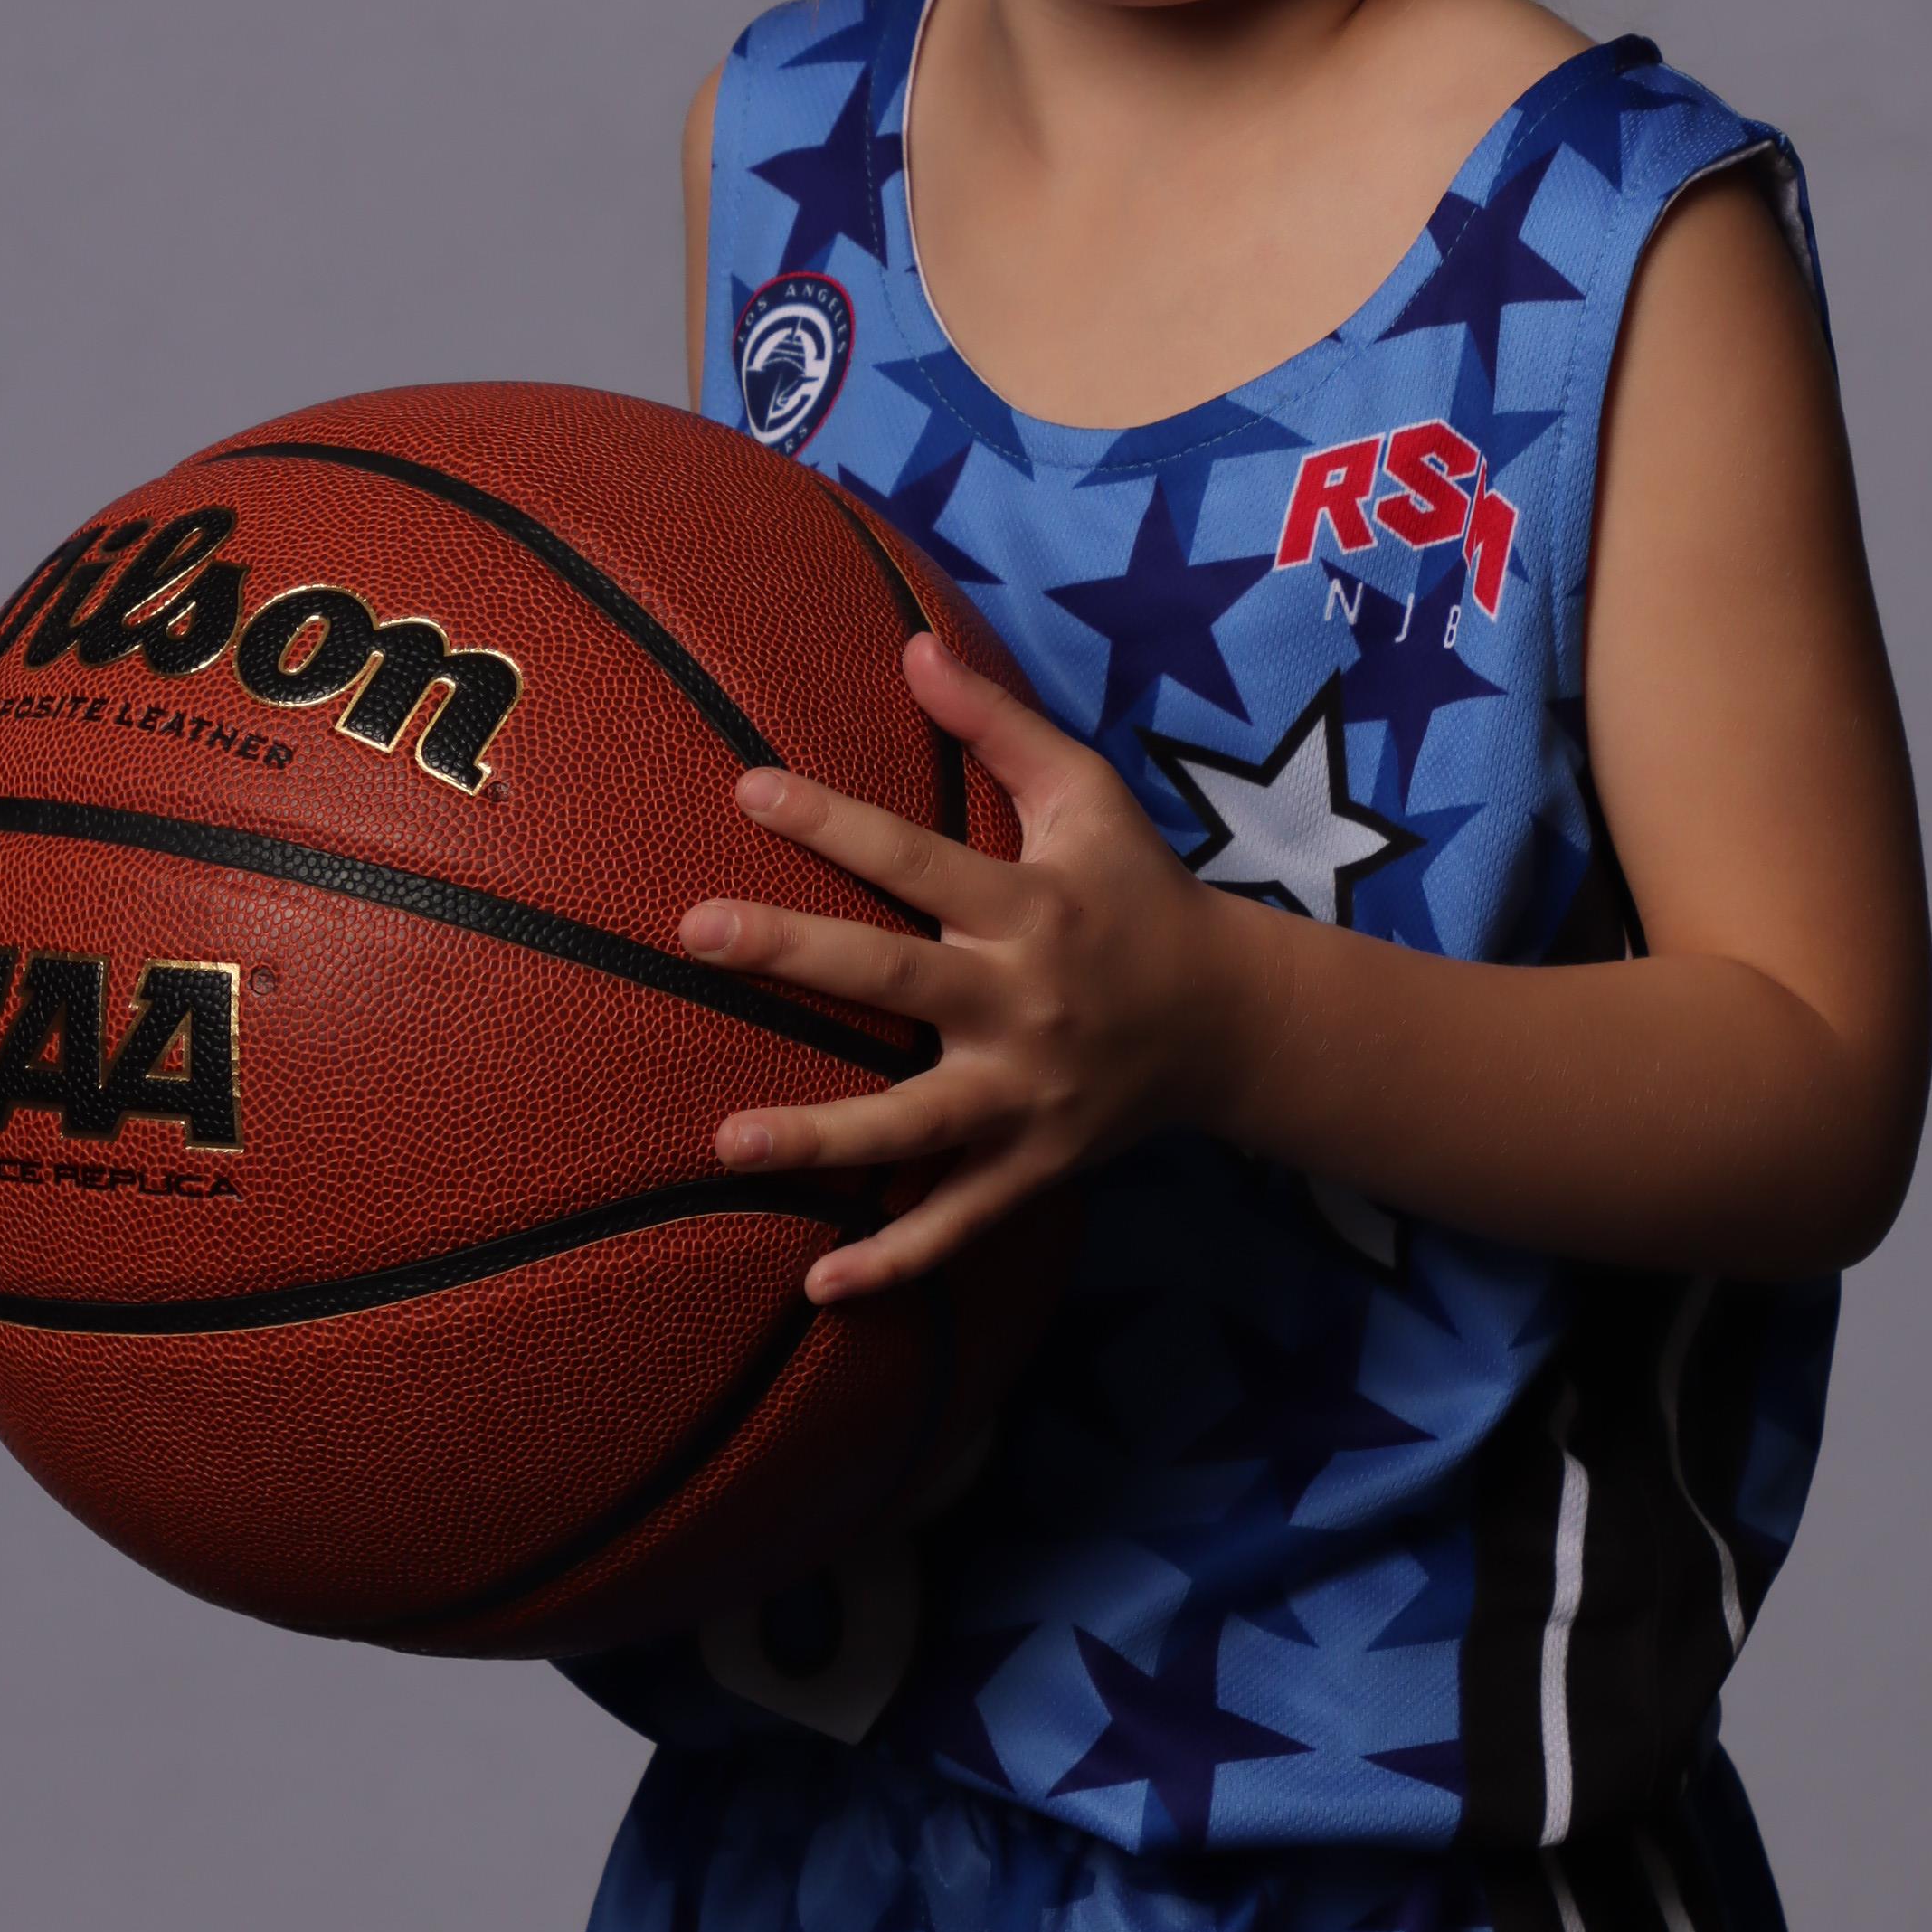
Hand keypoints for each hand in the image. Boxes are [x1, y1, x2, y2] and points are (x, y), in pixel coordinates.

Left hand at [677, 633, 1232, 1299]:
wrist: (1234, 1021)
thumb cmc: (1140, 891)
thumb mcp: (1086, 795)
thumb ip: (998, 723)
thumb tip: (911, 645)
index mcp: (1033, 905)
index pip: (919, 858)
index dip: (836, 821)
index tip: (747, 788)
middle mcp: (1026, 1002)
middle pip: (899, 977)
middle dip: (797, 954)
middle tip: (697, 933)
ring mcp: (1028, 1096)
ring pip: (917, 1122)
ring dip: (824, 1136)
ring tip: (727, 1142)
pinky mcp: (1033, 1167)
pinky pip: (960, 1223)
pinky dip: (898, 1261)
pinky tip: (819, 1286)